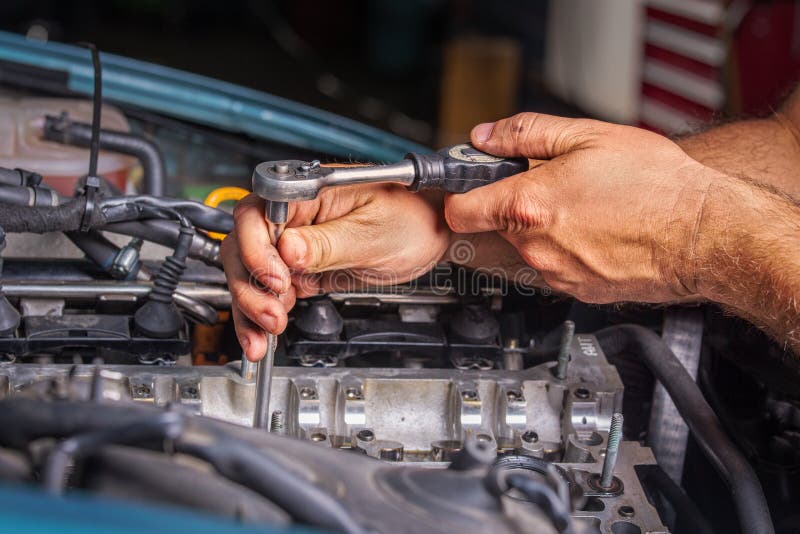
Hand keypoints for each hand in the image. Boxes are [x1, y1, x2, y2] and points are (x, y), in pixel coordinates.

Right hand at [221, 184, 450, 360]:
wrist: (433, 233)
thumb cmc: (414, 216)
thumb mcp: (373, 232)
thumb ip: (328, 243)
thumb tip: (288, 249)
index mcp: (308, 193)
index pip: (256, 214)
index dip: (257, 249)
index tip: (277, 278)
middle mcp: (294, 216)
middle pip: (243, 247)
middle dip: (250, 286)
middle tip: (272, 313)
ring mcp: (295, 244)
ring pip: (251, 275)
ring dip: (250, 308)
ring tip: (264, 337)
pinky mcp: (303, 269)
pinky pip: (271, 292)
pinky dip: (262, 316)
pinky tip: (264, 336)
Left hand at [444, 113, 719, 303]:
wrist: (704, 234)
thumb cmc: (656, 186)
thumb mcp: (587, 137)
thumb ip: (526, 134)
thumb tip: (487, 136)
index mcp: (528, 206)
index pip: (458, 210)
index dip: (458, 193)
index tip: (467, 184)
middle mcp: (535, 247)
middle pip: (493, 229)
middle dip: (509, 206)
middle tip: (544, 185)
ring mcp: (555, 274)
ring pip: (524, 250)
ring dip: (537, 230)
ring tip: (579, 208)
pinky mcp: (577, 291)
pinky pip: (552, 268)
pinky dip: (562, 250)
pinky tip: (594, 232)